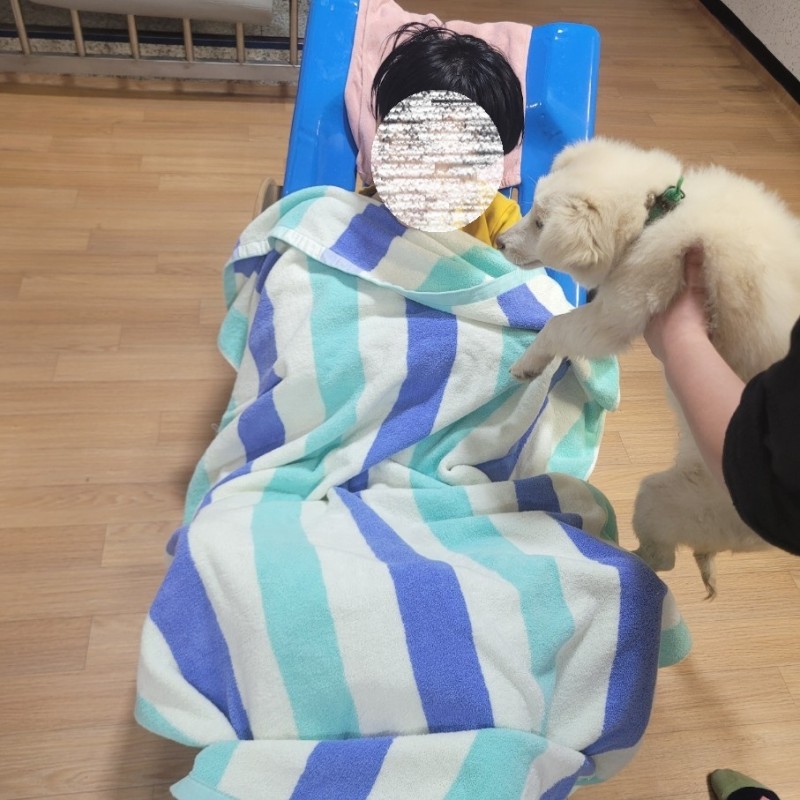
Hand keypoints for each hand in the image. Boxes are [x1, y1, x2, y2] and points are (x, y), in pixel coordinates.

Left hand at [644, 247, 708, 362]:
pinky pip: (674, 350)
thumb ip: (692, 268)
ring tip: (684, 327)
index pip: (650, 304)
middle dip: (665, 317)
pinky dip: (680, 346)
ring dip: (672, 333)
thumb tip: (693, 244)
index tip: (664, 295)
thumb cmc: (684, 317)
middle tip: (676, 311)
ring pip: (663, 338)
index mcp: (650, 314)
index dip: (657, 299)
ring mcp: (658, 349)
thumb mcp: (691, 289)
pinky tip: (688, 344)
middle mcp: (650, 333)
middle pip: (656, 321)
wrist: (686, 350)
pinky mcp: (670, 361)